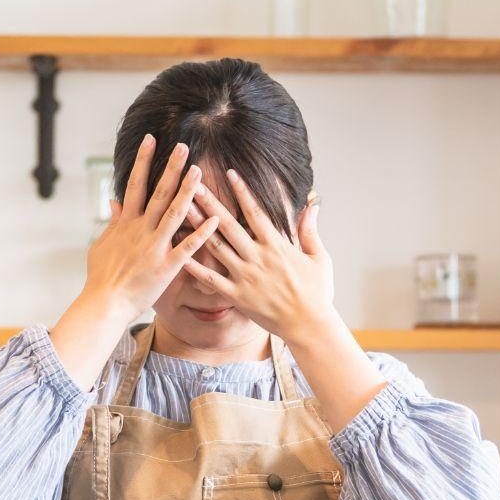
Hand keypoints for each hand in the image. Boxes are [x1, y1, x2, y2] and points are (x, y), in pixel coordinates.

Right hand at [46, 135, 220, 385]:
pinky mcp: (167, 266)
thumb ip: (112, 222)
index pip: (136, 184)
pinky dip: (202, 232)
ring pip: (174, 213)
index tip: (151, 139)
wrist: (105, 303)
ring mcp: (155, 246)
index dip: (143, 160)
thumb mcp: (102, 245)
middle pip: (158, 192)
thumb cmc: (101, 277)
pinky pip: (188, 246)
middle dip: (170, 167)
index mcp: (126, 223)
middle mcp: (141, 230)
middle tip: (183, 146)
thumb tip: (114, 202)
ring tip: (199, 171)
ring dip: (188, 191)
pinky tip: (216, 218)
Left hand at [186, 172, 385, 429]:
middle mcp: (258, 257)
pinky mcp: (237, 296)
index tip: (229, 173)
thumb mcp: (319, 257)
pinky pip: (212, 279)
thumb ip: (310, 230)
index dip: (241, 191)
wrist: (310, 326)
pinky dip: (195, 267)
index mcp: (277, 245)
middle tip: (193, 184)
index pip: (255, 212)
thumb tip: (312, 205)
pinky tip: (180, 254)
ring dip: (198, 226)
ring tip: (182, 209)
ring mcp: (245, 276)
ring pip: (215, 246)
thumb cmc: (317, 293)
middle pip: (228, 224)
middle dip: (210, 202)